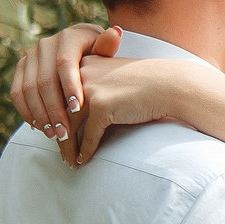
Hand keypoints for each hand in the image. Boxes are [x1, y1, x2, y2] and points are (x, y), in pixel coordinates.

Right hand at [10, 23, 119, 161]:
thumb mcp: (105, 48)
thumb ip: (107, 46)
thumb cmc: (98, 52)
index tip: (77, 109)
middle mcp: (45, 45)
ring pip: (28, 90)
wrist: (79, 45)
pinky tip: (40, 127)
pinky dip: (26, 112)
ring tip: (54, 134)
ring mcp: (30, 56)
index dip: (69, 87)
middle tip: (65, 132)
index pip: (65, 64)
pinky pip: (16, 93)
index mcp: (68, 38)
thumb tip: (114, 33)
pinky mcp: (20, 69)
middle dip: (54, 110)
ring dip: (40, 115)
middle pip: (44, 81)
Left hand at [66, 55, 211, 162]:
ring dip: (67, 146)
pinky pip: (88, 135)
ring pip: (69, 125)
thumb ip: (93, 85)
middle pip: (59, 109)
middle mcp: (82, 73)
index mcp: (83, 63)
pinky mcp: (101, 106)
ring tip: (69, 160)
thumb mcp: (114, 76)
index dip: (53, 114)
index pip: (58, 92)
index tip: (53, 129)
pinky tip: (84, 160)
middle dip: (56, 132)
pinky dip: (85, 150)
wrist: (171, 84)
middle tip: (58, 148)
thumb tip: (73, 109)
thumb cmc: (147, 82)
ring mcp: (90, 90)